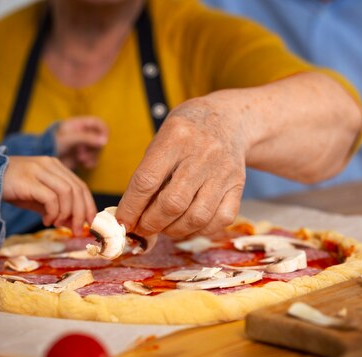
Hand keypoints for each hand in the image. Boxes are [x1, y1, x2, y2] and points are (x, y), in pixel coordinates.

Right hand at [2, 156, 96, 234]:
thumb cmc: (11, 188)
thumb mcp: (37, 198)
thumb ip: (56, 207)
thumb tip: (73, 223)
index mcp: (55, 166)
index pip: (80, 186)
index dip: (88, 205)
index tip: (89, 223)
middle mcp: (50, 164)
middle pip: (77, 189)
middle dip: (81, 213)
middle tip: (77, 230)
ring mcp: (39, 170)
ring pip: (67, 193)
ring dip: (67, 214)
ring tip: (58, 225)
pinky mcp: (29, 179)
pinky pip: (51, 198)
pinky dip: (53, 213)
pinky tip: (45, 221)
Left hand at [55, 116, 107, 169]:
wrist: (43, 157)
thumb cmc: (53, 142)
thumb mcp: (70, 138)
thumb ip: (87, 138)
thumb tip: (105, 141)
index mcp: (80, 124)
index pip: (98, 123)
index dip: (103, 131)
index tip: (103, 140)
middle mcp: (84, 134)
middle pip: (99, 138)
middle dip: (94, 147)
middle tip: (84, 154)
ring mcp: (84, 145)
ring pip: (97, 150)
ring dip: (92, 156)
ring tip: (82, 160)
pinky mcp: (83, 156)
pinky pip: (93, 159)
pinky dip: (91, 162)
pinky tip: (85, 165)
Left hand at [116, 97, 246, 238]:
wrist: (229, 120)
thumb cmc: (187, 134)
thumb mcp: (162, 140)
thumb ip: (148, 174)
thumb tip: (131, 216)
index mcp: (176, 137)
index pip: (147, 180)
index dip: (131, 207)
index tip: (123, 222)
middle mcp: (203, 153)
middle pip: (173, 203)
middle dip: (151, 224)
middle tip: (143, 228)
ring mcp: (223, 171)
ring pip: (197, 217)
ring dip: (174, 231)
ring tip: (165, 227)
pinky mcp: (238, 185)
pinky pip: (220, 220)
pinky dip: (200, 231)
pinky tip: (188, 225)